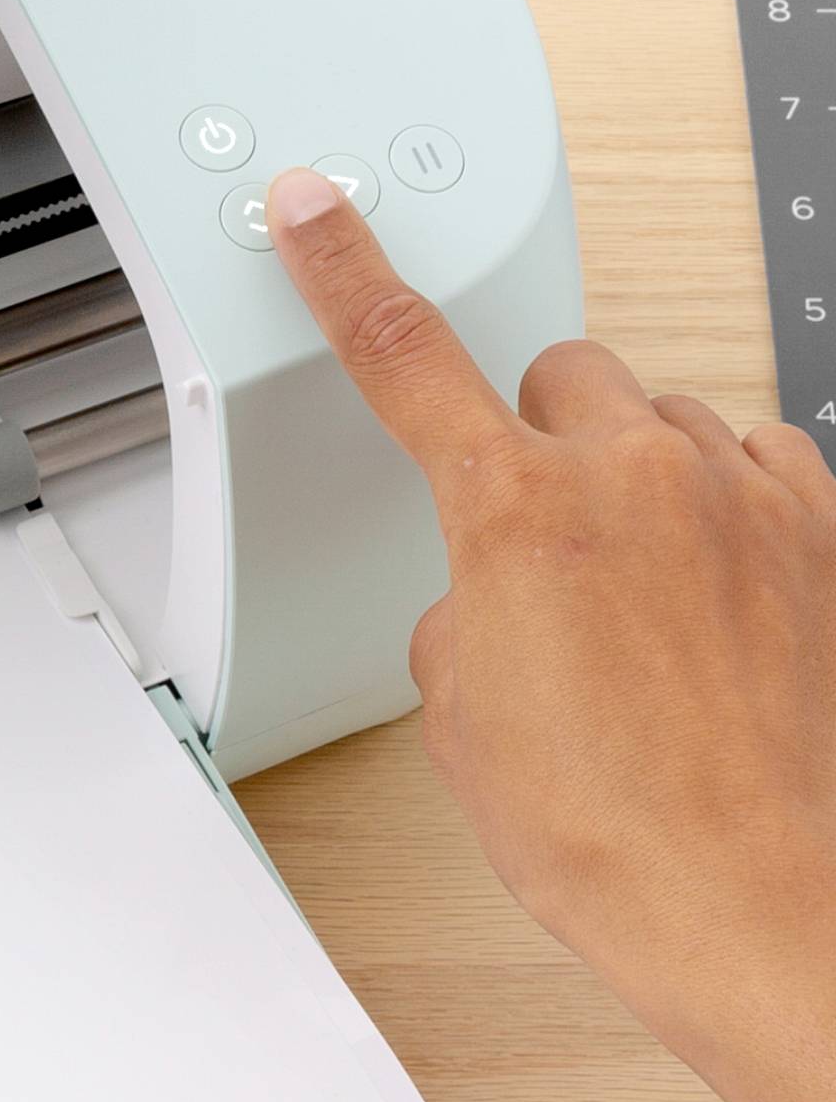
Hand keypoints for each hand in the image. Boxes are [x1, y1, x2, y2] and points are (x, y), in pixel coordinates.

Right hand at [268, 164, 835, 1101]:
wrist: (752, 890)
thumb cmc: (609, 828)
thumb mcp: (464, 721)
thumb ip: (462, 613)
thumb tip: (496, 593)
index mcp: (514, 515)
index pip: (403, 356)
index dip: (344, 271)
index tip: (317, 212)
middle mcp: (636, 475)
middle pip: (560, 379)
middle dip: (536, 440)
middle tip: (533, 543)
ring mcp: (742, 491)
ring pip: (663, 423)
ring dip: (636, 487)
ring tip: (635, 611)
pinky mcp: (818, 525)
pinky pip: (755, 466)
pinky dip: (723, 517)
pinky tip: (711, 608)